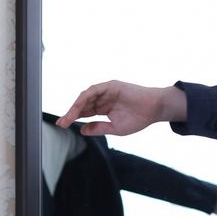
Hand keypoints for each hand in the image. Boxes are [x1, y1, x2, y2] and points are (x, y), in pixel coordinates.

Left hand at [56, 80, 186, 135]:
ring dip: (76, 107)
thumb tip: (82, 130)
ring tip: (69, 117)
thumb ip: (99, 128)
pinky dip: (85, 97)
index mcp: (104, 108)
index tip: (63, 125)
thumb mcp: (115, 128)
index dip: (73, 118)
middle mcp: (104, 98)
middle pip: (83, 105)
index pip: (85, 112)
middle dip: (71, 113)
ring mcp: (107, 91)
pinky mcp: (112, 86)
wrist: (154, 109)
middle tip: (62, 122)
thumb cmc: (139, 118)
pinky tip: (79, 106)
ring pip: (86, 97)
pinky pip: (94, 90)